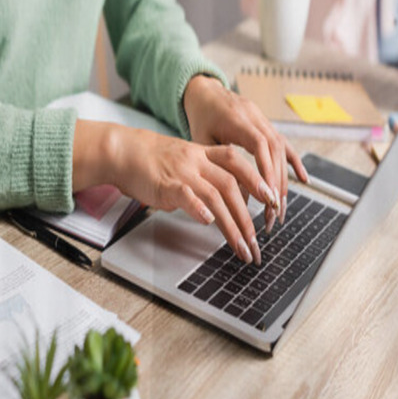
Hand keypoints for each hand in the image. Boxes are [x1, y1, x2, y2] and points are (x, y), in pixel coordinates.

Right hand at [72, 121, 273, 264]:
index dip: (258, 180)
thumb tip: (222, 204)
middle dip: (247, 216)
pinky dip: (199, 208)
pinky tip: (209, 222)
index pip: (238, 164)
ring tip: (241, 246)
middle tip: (257, 240)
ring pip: (215, 197)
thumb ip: (206, 178)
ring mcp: (183, 173)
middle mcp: (198, 161)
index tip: (273, 199)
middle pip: (231, 186)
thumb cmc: (154, 161)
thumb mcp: (186, 162)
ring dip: (232, 224)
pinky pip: (187, 195)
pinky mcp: (166, 185)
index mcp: (205, 154)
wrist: (124, 152)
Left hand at [183, 75, 308, 230]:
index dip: (266, 170)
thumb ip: (216, 164)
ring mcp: (264, 120)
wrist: (206, 92)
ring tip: (280, 206)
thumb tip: (235, 196)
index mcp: (236, 118)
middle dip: (276, 183)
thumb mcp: (200, 140)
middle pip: (274, 150)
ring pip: (281, 150)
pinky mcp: (268, 125)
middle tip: (274, 212)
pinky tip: (303, 180)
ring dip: (283, 179)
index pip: (259, 144)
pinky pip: (285, 144)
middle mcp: (255, 117)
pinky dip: (294, 163)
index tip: (268, 196)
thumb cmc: (200, 117)